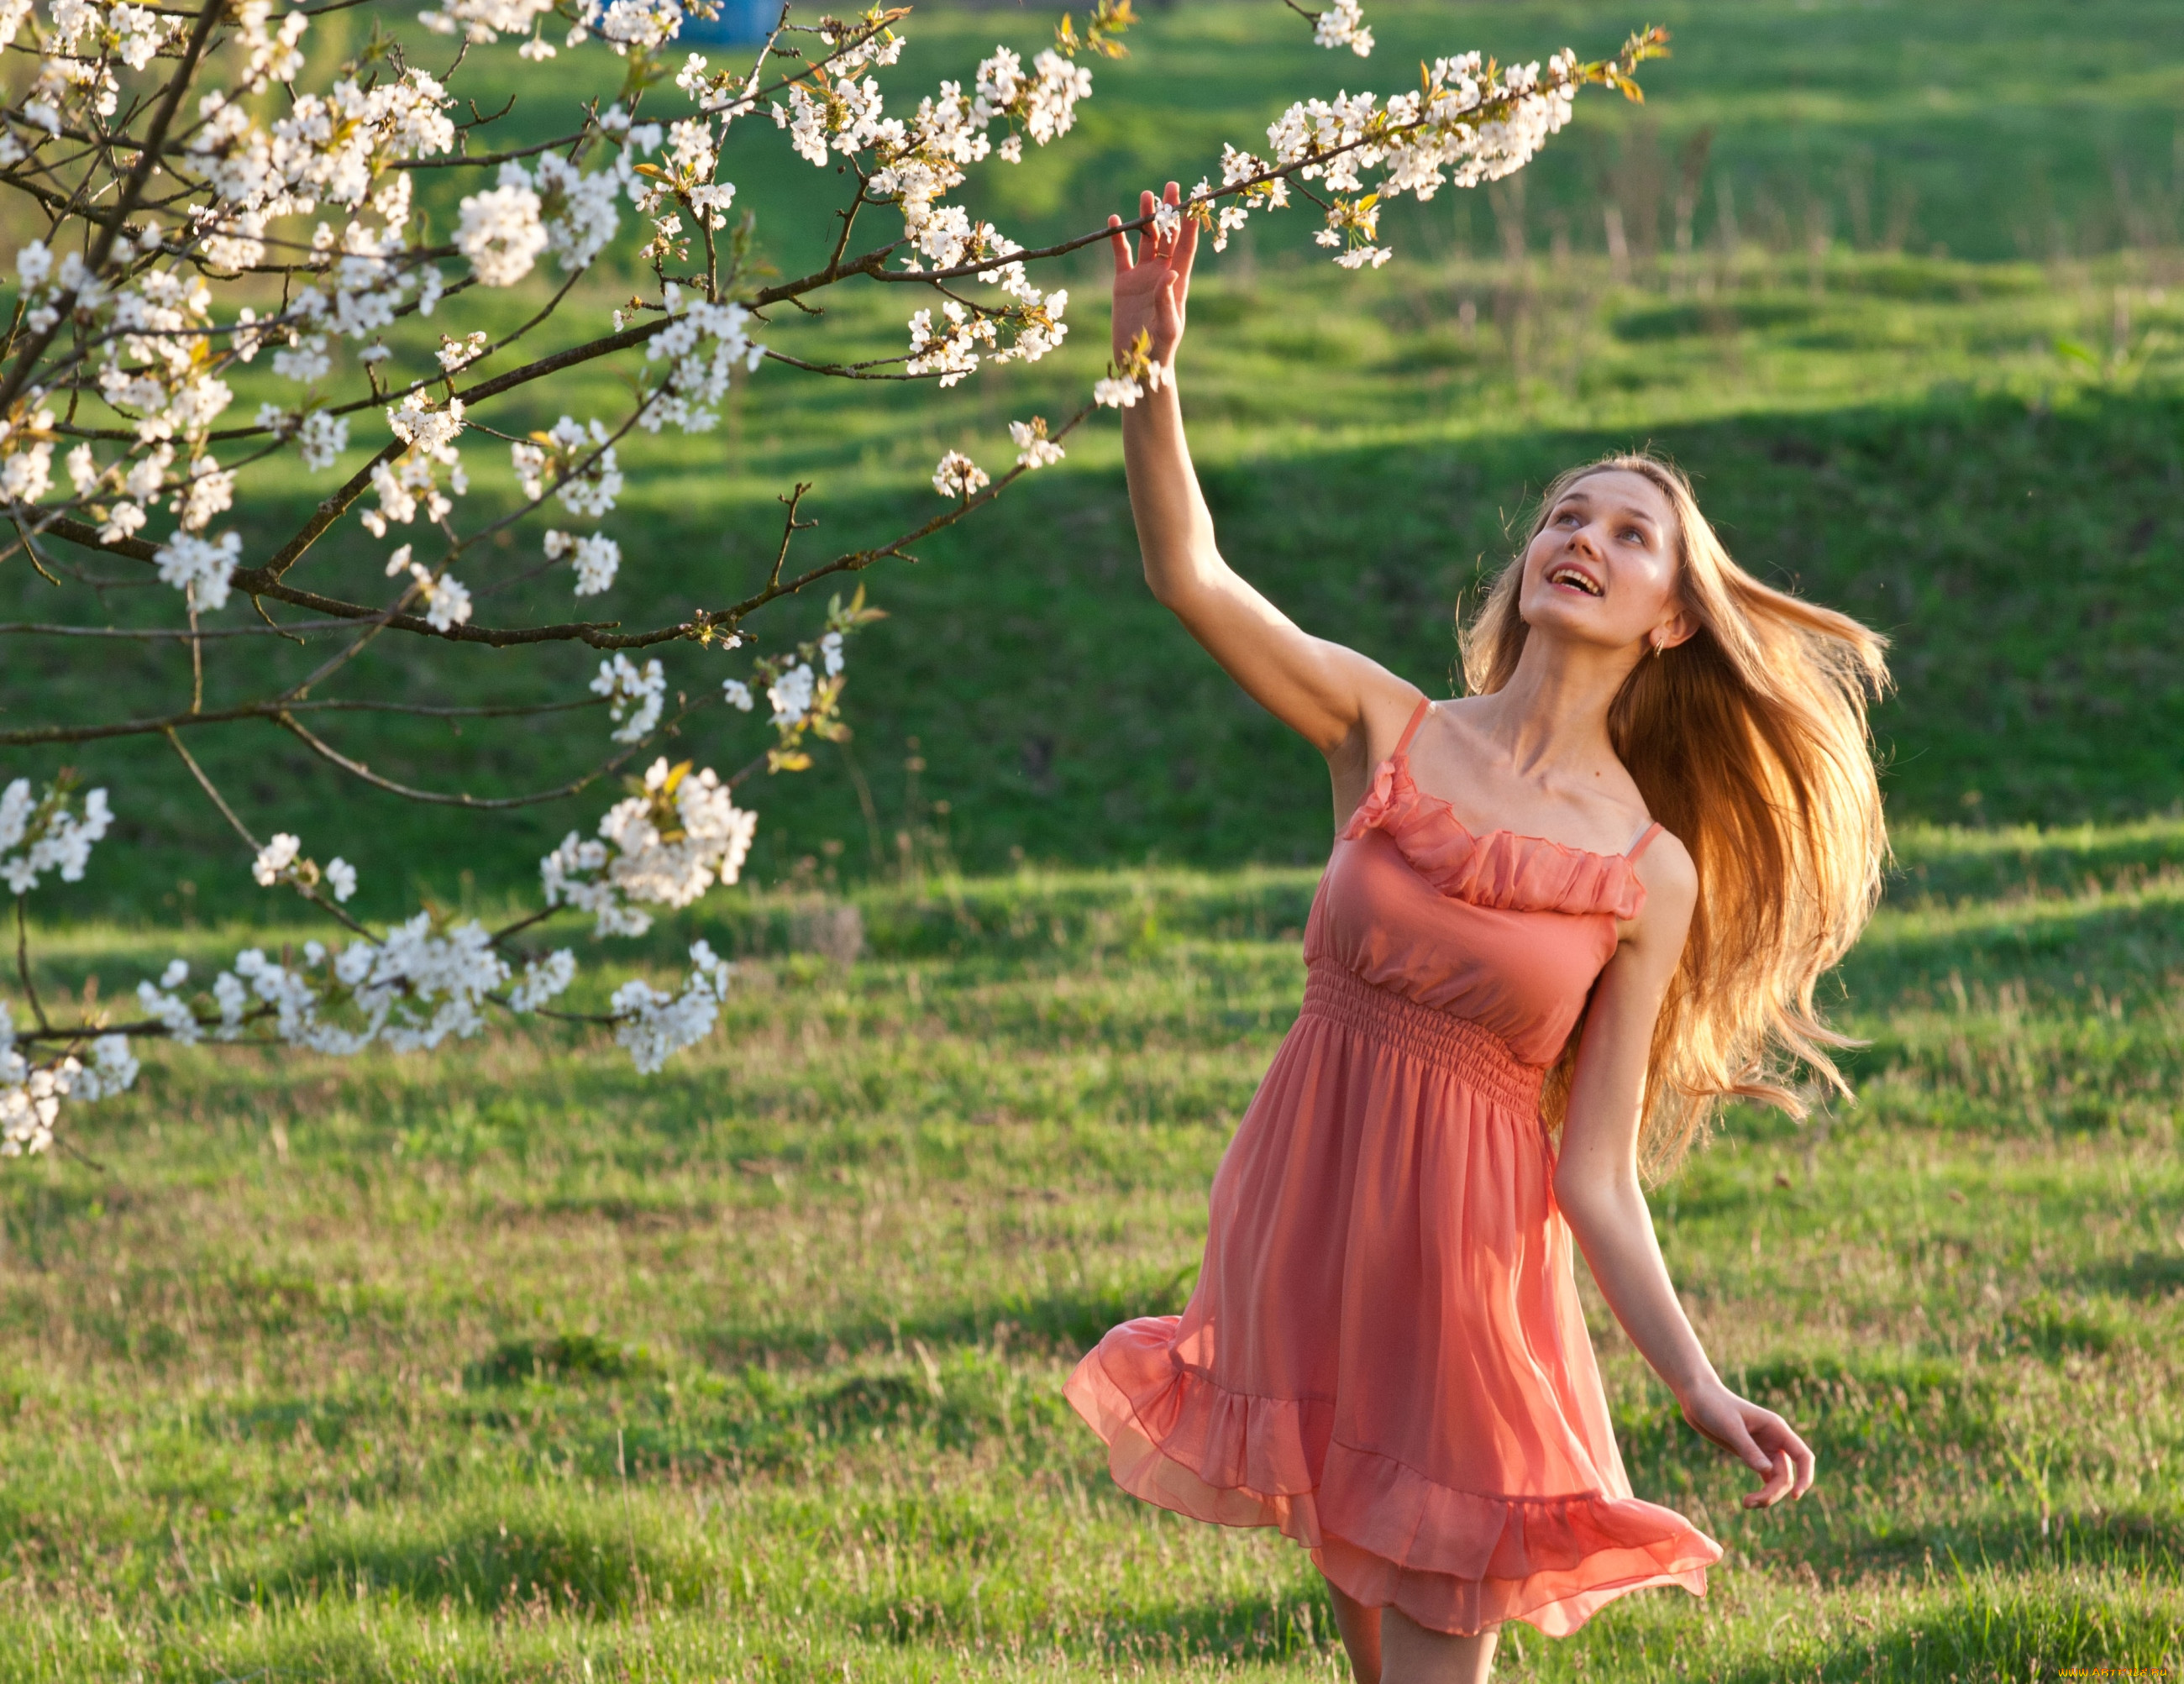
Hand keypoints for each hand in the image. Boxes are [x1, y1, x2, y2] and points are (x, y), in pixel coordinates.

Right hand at [1108, 180, 1197, 368]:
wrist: (1137, 364)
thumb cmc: (1159, 351)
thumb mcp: (1167, 328)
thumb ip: (1168, 302)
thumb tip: (1171, 274)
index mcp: (1178, 282)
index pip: (1186, 247)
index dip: (1190, 225)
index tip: (1195, 202)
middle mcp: (1162, 274)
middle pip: (1168, 236)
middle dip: (1170, 212)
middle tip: (1172, 186)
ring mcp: (1143, 277)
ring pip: (1146, 240)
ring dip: (1146, 218)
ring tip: (1146, 195)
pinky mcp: (1123, 283)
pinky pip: (1121, 255)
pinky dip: (1118, 238)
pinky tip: (1115, 219)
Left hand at [1679, 1379, 1815, 1508]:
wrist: (1696, 1397)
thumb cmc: (1713, 1405)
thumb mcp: (1730, 1427)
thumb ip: (1748, 1449)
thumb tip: (1767, 1472)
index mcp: (1776, 1429)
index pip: (1803, 1456)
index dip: (1805, 1477)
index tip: (1795, 1496)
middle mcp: (1774, 1440)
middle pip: (1786, 1474)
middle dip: (1773, 1492)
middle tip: (1749, 1503)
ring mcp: (1763, 1448)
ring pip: (1776, 1479)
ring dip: (1766, 1495)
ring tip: (1746, 1504)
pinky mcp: (1751, 1455)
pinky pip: (1766, 1477)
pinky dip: (1761, 1490)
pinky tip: (1749, 1500)